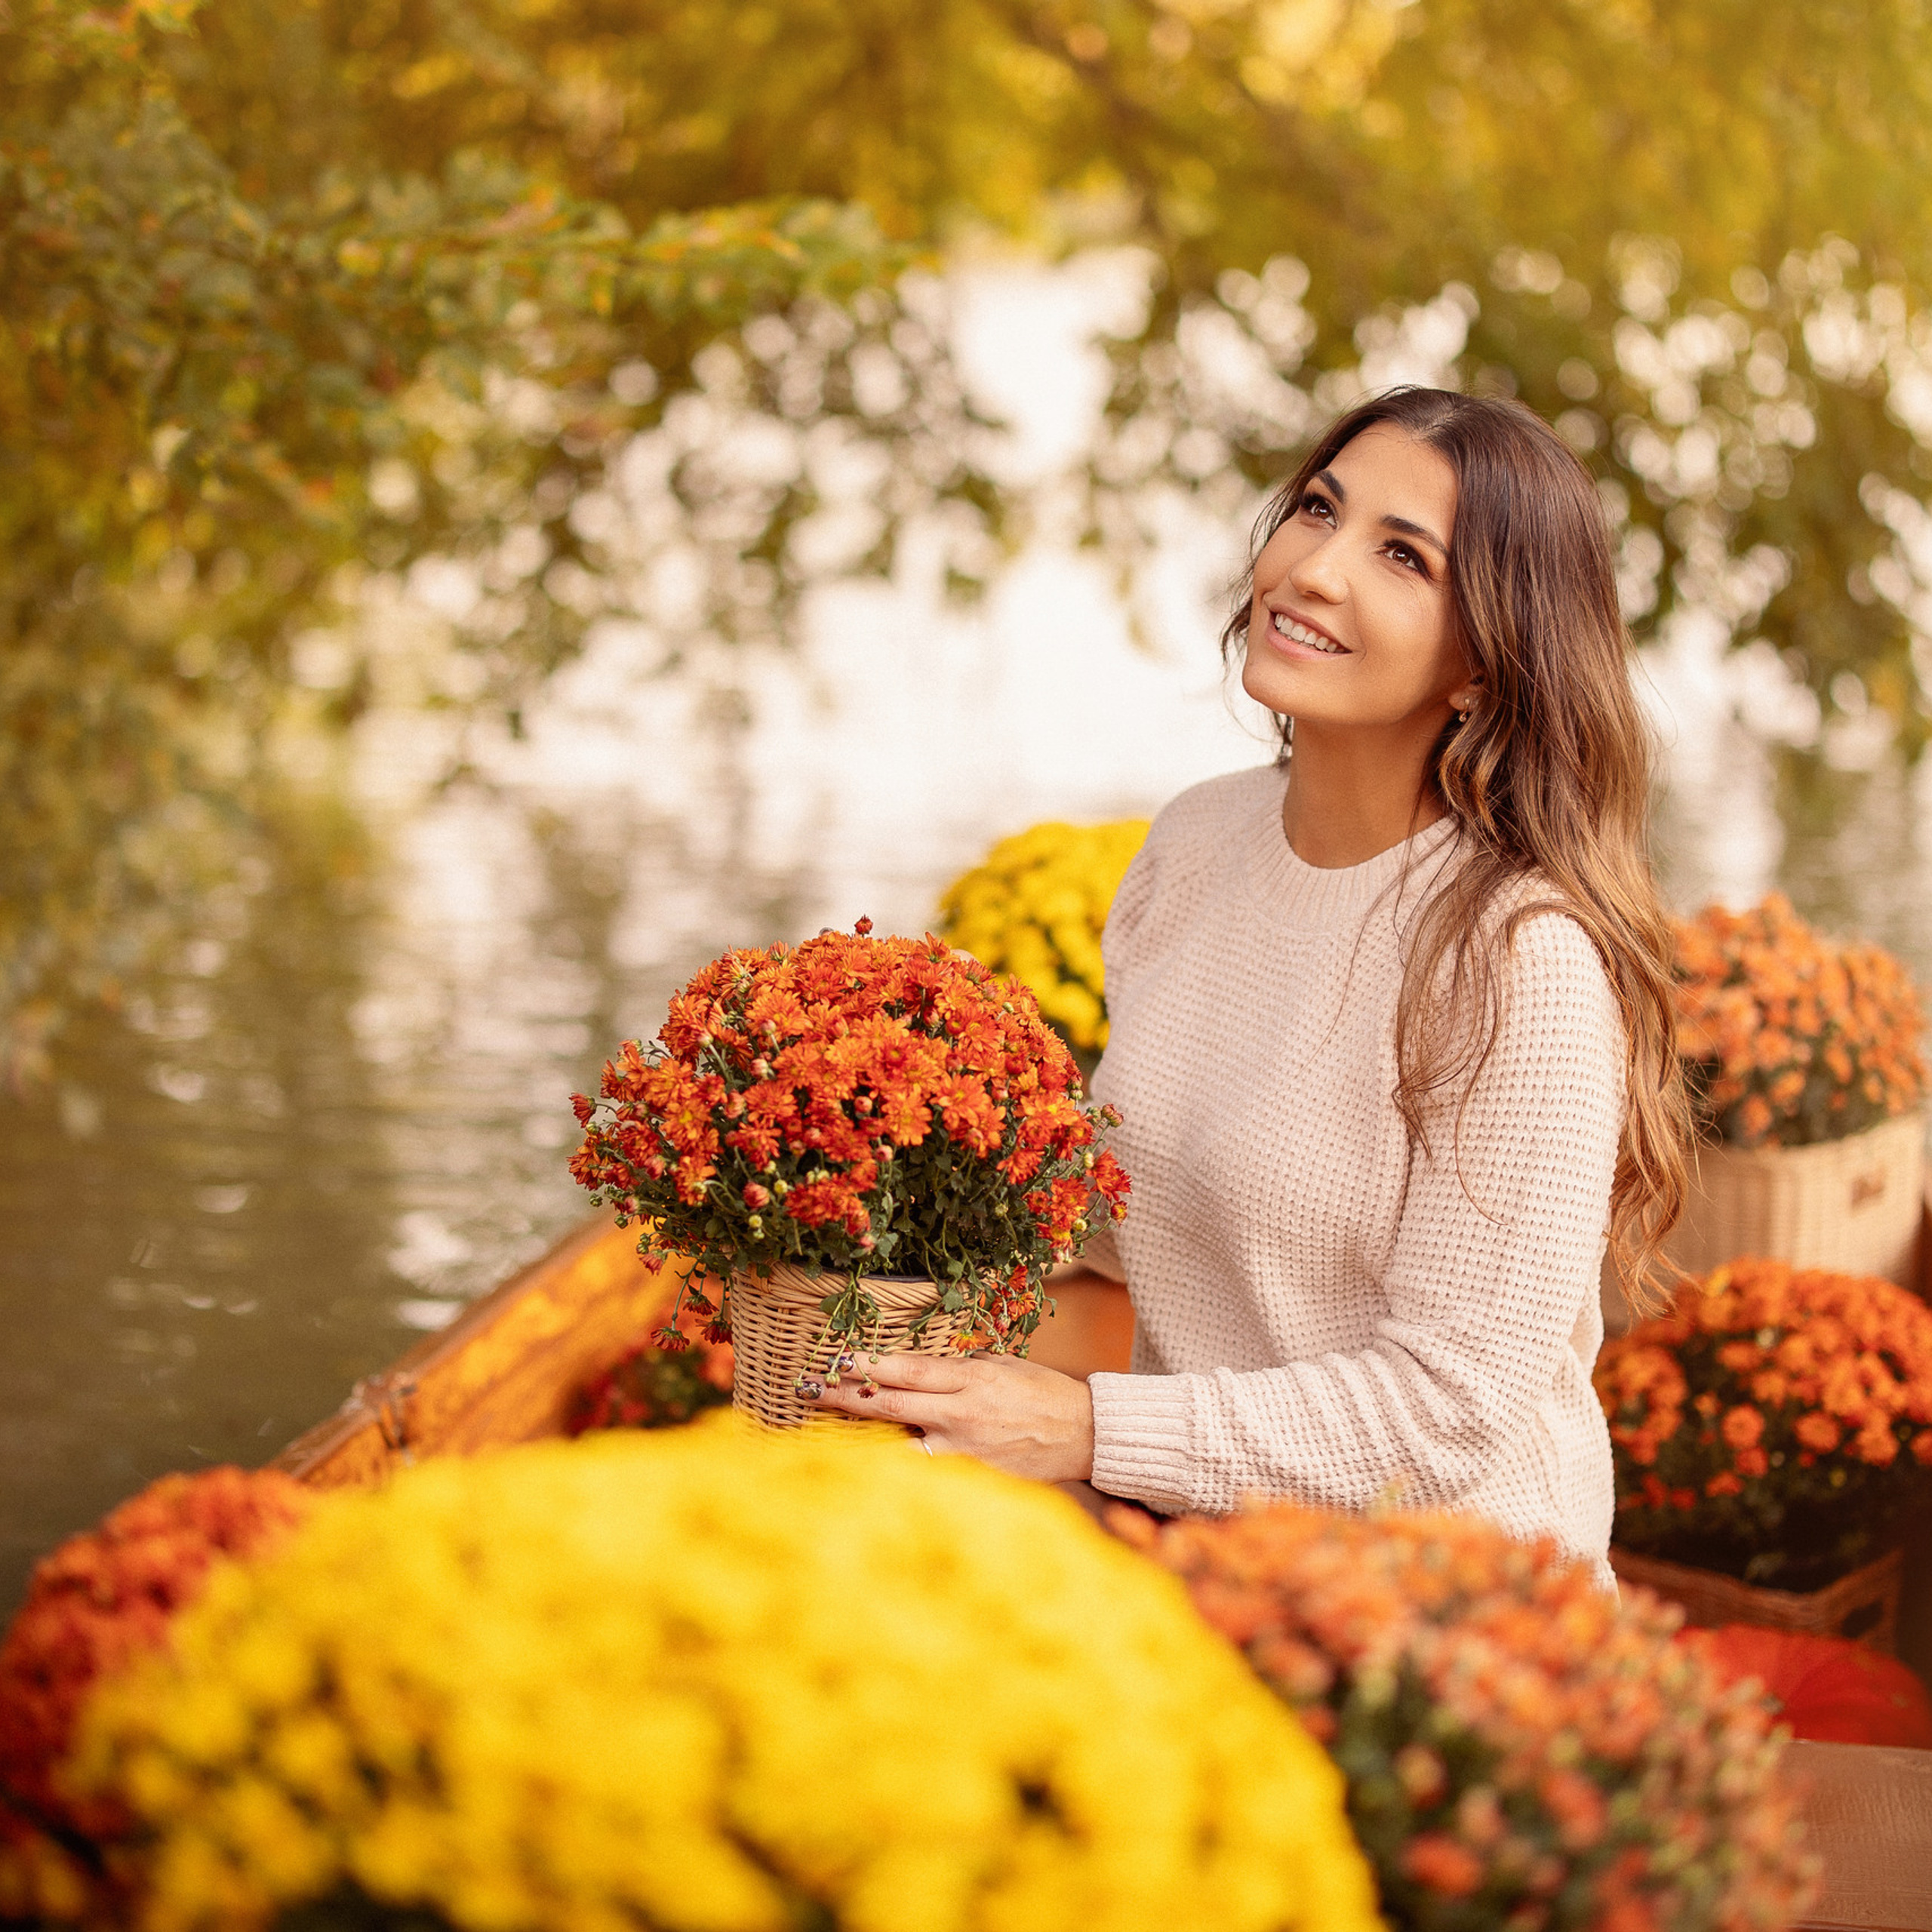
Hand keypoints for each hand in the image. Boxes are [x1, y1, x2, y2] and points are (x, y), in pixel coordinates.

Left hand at [800, 1351, 1095, 1482]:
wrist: (1085, 1436)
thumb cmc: (1043, 1393)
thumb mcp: (1002, 1365)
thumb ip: (960, 1366)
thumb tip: (919, 1367)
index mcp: (971, 1379)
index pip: (908, 1370)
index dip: (867, 1365)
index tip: (835, 1359)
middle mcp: (961, 1414)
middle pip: (890, 1404)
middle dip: (844, 1395)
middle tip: (807, 1387)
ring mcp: (963, 1450)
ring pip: (897, 1445)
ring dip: (859, 1436)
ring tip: (820, 1428)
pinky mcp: (970, 1476)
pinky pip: (923, 1470)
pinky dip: (893, 1464)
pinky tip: (863, 1463)